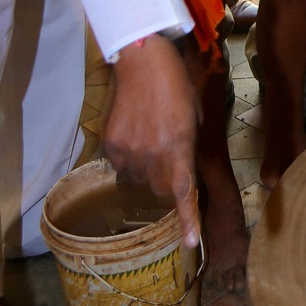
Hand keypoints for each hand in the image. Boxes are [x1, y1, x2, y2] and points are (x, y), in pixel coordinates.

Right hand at [103, 35, 200, 249]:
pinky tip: (134, 135)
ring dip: (148, 171)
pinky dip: (130, 159)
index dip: (187, 221)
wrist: (142, 61)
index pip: (184, 193)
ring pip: (140, 180)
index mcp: (179, 148)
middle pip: (161, 191)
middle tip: (171, 159)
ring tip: (152, 140)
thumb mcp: (194, 117)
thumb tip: (181, 168)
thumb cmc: (177, 85)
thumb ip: (189, 147)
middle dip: (169, 184)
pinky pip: (122, 166)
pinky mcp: (111, 144)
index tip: (189, 244)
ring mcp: (129, 151)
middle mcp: (153, 155)